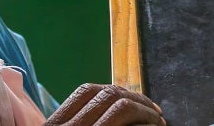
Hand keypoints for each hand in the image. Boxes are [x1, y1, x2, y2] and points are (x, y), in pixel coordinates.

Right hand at [45, 84, 164, 125]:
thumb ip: (84, 119)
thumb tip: (117, 100)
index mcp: (56, 123)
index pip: (86, 91)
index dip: (115, 91)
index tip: (134, 99)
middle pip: (107, 95)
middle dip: (137, 100)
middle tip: (156, 111)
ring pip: (121, 106)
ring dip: (145, 111)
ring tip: (158, 121)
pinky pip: (129, 125)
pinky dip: (145, 124)